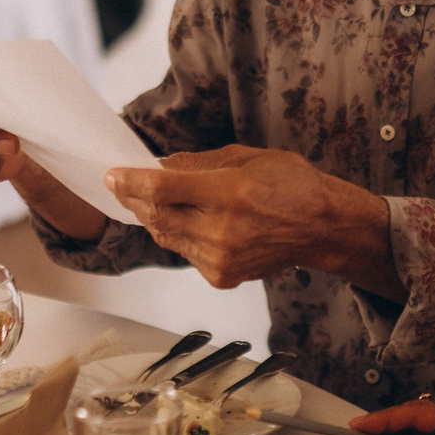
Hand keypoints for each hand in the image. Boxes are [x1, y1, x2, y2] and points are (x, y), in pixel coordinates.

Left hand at [106, 146, 387, 288]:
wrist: (322, 228)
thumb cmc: (292, 186)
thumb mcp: (246, 157)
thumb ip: (198, 164)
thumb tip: (159, 167)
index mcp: (229, 194)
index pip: (163, 190)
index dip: (131, 182)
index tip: (112, 175)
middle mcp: (221, 230)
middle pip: (157, 216)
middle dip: (134, 199)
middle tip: (122, 185)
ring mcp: (220, 259)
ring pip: (166, 236)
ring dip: (153, 217)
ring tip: (148, 199)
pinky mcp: (221, 276)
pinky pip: (184, 252)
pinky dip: (178, 235)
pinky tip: (185, 221)